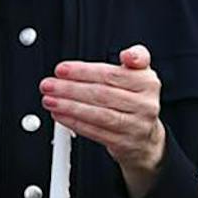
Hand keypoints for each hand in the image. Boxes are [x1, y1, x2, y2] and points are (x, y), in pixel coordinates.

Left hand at [42, 45, 165, 194]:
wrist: (146, 137)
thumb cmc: (136, 100)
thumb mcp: (141, 74)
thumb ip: (135, 57)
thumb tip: (127, 54)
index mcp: (147, 83)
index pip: (111, 74)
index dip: (83, 71)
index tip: (62, 69)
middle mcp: (144, 105)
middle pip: (101, 94)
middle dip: (70, 89)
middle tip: (49, 85)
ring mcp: (135, 125)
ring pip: (97, 114)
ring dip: (68, 107)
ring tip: (50, 100)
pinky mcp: (123, 143)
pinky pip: (95, 132)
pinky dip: (74, 122)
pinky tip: (60, 114)